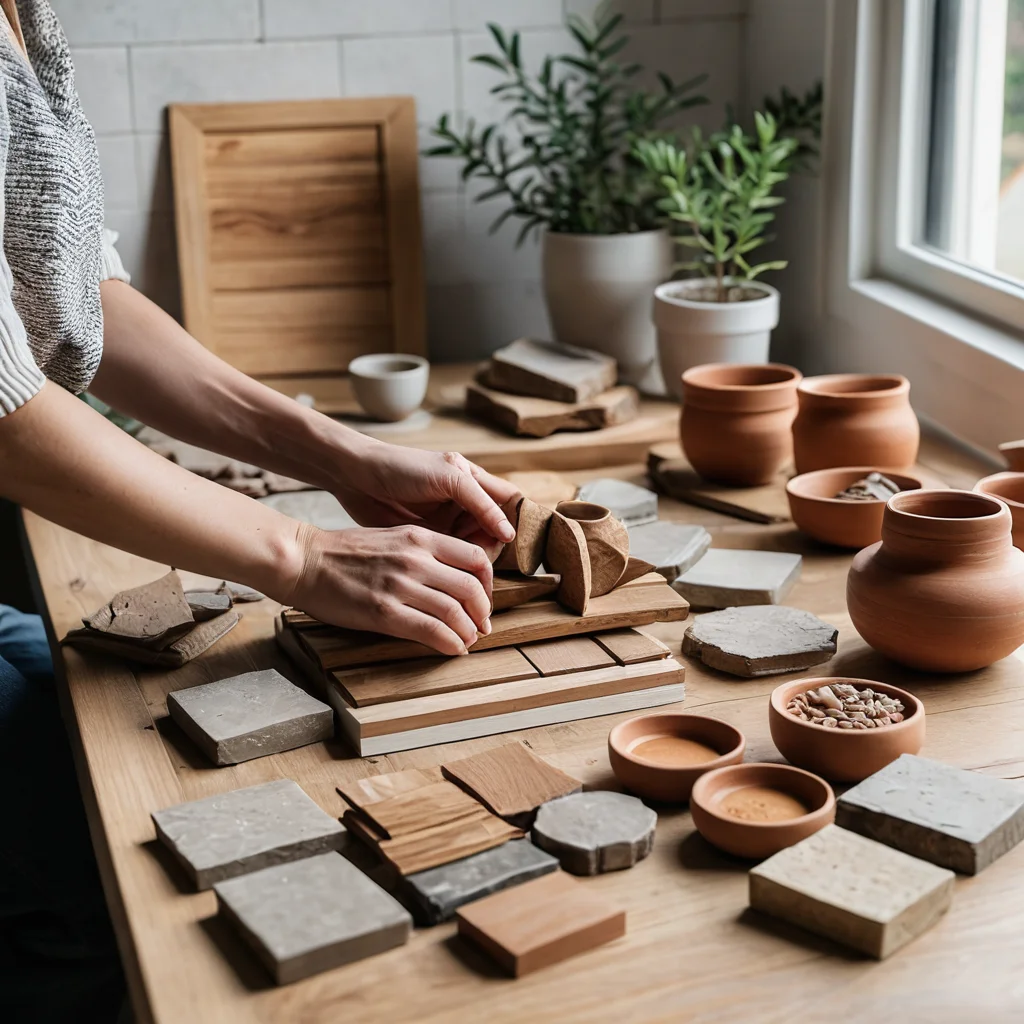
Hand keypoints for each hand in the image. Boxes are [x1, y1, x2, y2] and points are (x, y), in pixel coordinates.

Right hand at [289, 523, 493, 654]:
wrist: (305, 561)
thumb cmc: (345, 552)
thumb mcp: (393, 537)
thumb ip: (424, 551)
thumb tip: (453, 574)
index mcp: (420, 538)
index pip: (475, 558)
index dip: (488, 583)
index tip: (483, 599)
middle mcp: (415, 559)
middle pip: (472, 587)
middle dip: (482, 611)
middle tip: (481, 624)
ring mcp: (400, 586)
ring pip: (456, 611)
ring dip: (469, 631)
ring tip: (467, 639)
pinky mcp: (384, 612)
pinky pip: (432, 631)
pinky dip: (450, 643)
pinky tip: (453, 649)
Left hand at [333, 442, 518, 552]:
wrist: (356, 478)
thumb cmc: (402, 468)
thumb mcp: (448, 478)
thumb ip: (481, 503)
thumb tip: (510, 534)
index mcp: (473, 481)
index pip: (508, 503)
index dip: (516, 521)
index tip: (515, 542)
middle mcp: (463, 503)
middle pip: (494, 531)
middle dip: (492, 546)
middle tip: (482, 560)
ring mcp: (446, 523)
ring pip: (473, 548)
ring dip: (474, 560)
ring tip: (466, 568)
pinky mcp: (429, 540)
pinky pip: (451, 557)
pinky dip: (455, 566)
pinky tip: (451, 571)